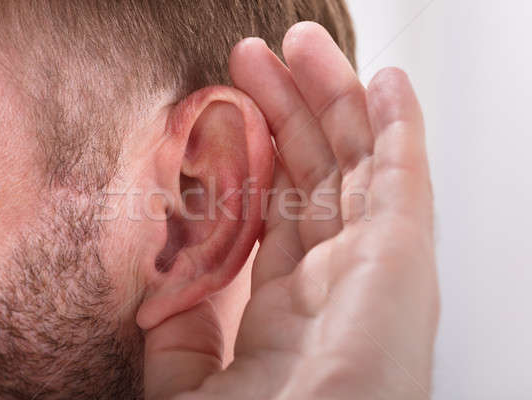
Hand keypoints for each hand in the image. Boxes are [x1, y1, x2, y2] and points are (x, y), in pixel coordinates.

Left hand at [144, 22, 438, 399]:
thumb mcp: (187, 383)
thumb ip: (185, 329)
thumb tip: (175, 272)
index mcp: (291, 313)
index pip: (279, 215)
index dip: (261, 159)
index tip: (235, 111)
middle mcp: (337, 284)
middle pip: (316, 177)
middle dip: (290, 112)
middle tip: (260, 57)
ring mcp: (373, 268)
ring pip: (355, 164)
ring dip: (333, 100)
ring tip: (306, 46)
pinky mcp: (403, 257)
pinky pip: (403, 177)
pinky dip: (397, 126)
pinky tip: (384, 83)